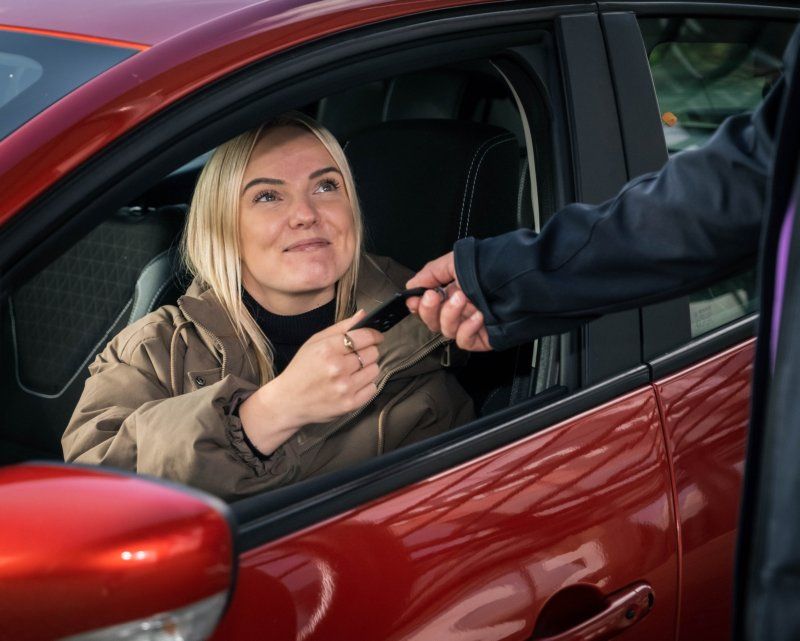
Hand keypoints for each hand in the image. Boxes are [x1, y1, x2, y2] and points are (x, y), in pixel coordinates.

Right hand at [239, 310, 383, 453]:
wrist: (288, 401)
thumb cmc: (301, 369)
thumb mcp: (315, 342)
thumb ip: (341, 327)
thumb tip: (363, 314)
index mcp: (328, 349)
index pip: (365, 336)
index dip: (374, 335)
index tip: (376, 337)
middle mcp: (337, 368)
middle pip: (373, 353)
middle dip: (368, 351)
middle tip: (357, 356)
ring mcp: (345, 387)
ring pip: (375, 370)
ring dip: (367, 368)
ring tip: (353, 371)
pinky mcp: (350, 404)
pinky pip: (373, 388)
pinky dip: (366, 385)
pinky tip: (353, 383)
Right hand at [406, 252, 492, 351]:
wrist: (521, 277)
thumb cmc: (492, 267)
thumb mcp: (456, 262)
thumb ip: (431, 273)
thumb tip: (413, 285)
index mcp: (453, 292)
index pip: (427, 306)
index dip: (418, 305)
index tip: (414, 299)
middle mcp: (461, 309)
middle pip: (433, 321)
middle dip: (430, 309)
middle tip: (435, 296)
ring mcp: (471, 325)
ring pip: (447, 330)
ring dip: (450, 314)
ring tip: (463, 299)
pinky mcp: (483, 338)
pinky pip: (464, 341)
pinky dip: (466, 329)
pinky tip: (477, 316)